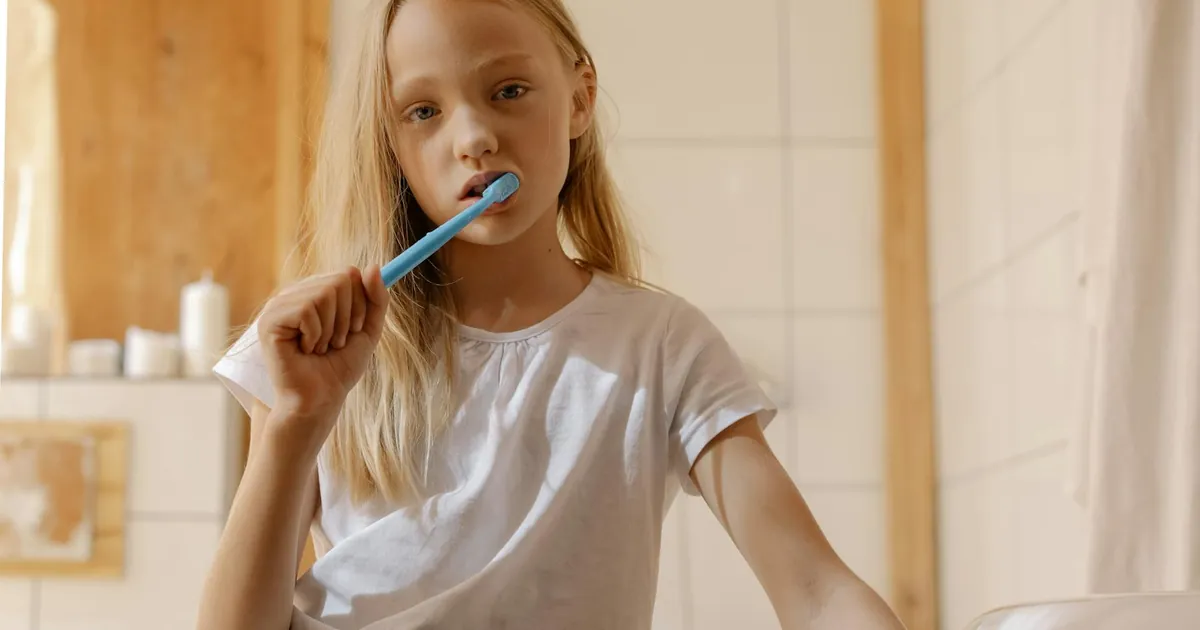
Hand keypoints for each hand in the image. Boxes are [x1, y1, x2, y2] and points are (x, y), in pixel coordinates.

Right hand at [257, 265, 388, 450]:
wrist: (320, 400)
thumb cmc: (339, 368)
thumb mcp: (367, 330)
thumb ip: (376, 299)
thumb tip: (371, 266)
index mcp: (314, 293)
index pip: (349, 274)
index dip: (360, 304)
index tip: (354, 329)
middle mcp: (295, 294)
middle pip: (341, 280)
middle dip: (349, 317)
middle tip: (335, 342)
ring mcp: (279, 305)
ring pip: (325, 293)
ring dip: (332, 329)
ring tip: (319, 348)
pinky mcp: (270, 320)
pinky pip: (307, 309)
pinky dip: (316, 335)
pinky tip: (306, 350)